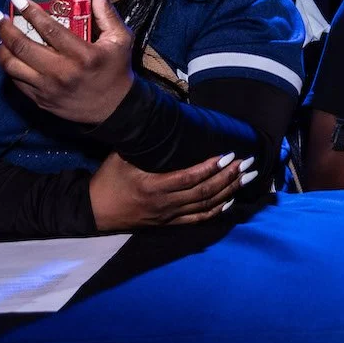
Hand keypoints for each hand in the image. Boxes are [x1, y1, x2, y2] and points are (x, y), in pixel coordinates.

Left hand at [0, 0, 136, 125]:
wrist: (114, 109)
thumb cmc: (116, 69)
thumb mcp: (120, 39)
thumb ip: (106, 11)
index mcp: (82, 55)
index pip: (48, 29)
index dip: (29, 12)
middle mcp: (62, 72)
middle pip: (22, 47)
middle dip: (5, 28)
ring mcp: (48, 89)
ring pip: (12, 66)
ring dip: (1, 48)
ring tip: (1, 36)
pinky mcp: (40, 101)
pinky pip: (16, 81)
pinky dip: (9, 66)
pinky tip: (10, 55)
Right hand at [87, 151, 253, 229]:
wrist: (96, 210)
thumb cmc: (109, 179)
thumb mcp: (122, 157)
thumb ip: (145, 143)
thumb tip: (163, 120)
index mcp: (154, 186)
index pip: (190, 178)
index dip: (211, 167)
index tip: (229, 155)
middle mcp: (165, 204)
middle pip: (204, 192)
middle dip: (229, 177)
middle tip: (247, 164)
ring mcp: (169, 215)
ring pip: (205, 205)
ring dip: (228, 191)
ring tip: (246, 178)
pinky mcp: (169, 222)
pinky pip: (198, 218)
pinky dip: (217, 210)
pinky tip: (231, 200)